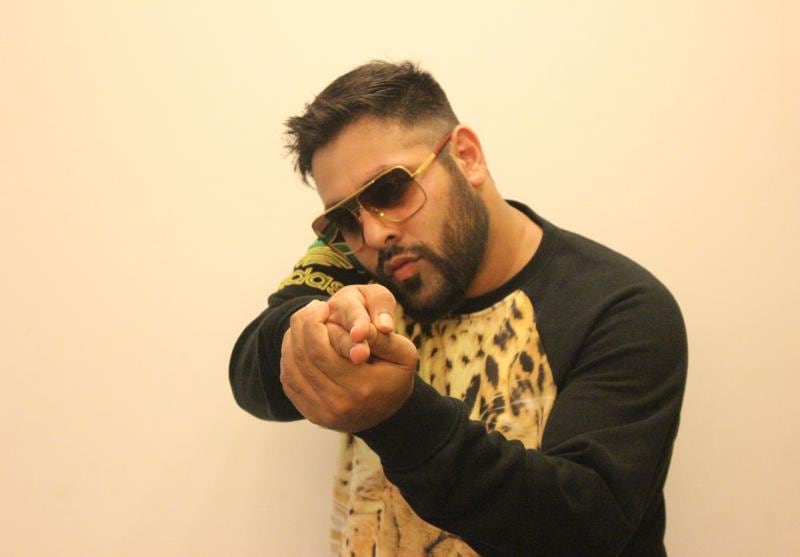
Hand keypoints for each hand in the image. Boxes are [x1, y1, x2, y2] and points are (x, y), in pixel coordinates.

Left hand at [280, 300, 417, 431]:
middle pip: (302, 357)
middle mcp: (338, 404)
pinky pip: (289, 382)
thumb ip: (381, 338)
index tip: (322, 306)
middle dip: (301, 326)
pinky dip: (289, 358)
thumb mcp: (403, 353)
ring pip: (291, 368)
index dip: (314, 323)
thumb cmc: (396, 376)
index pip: (319, 350)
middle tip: (310, 309)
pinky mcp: (312, 416)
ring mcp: (323, 413)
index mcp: (360, 388)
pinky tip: (298, 342)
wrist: (390, 413)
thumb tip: (360, 330)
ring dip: (292, 340)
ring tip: (303, 322)